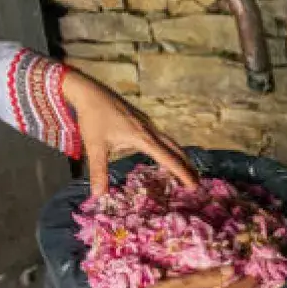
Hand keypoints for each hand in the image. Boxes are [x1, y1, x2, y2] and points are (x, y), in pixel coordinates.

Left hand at [61, 70, 197, 196]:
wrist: (90, 92)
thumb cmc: (93, 118)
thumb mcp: (95, 147)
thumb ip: (99, 172)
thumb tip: (99, 196)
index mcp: (143, 139)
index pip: (169, 159)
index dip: (182, 173)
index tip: (194, 186)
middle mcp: (151, 131)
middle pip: (176, 150)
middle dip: (187, 167)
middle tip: (196, 183)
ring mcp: (148, 124)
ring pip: (171, 143)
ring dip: (180, 157)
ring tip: (187, 170)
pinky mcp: (143, 120)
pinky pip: (163, 137)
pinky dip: (170, 149)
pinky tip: (165, 154)